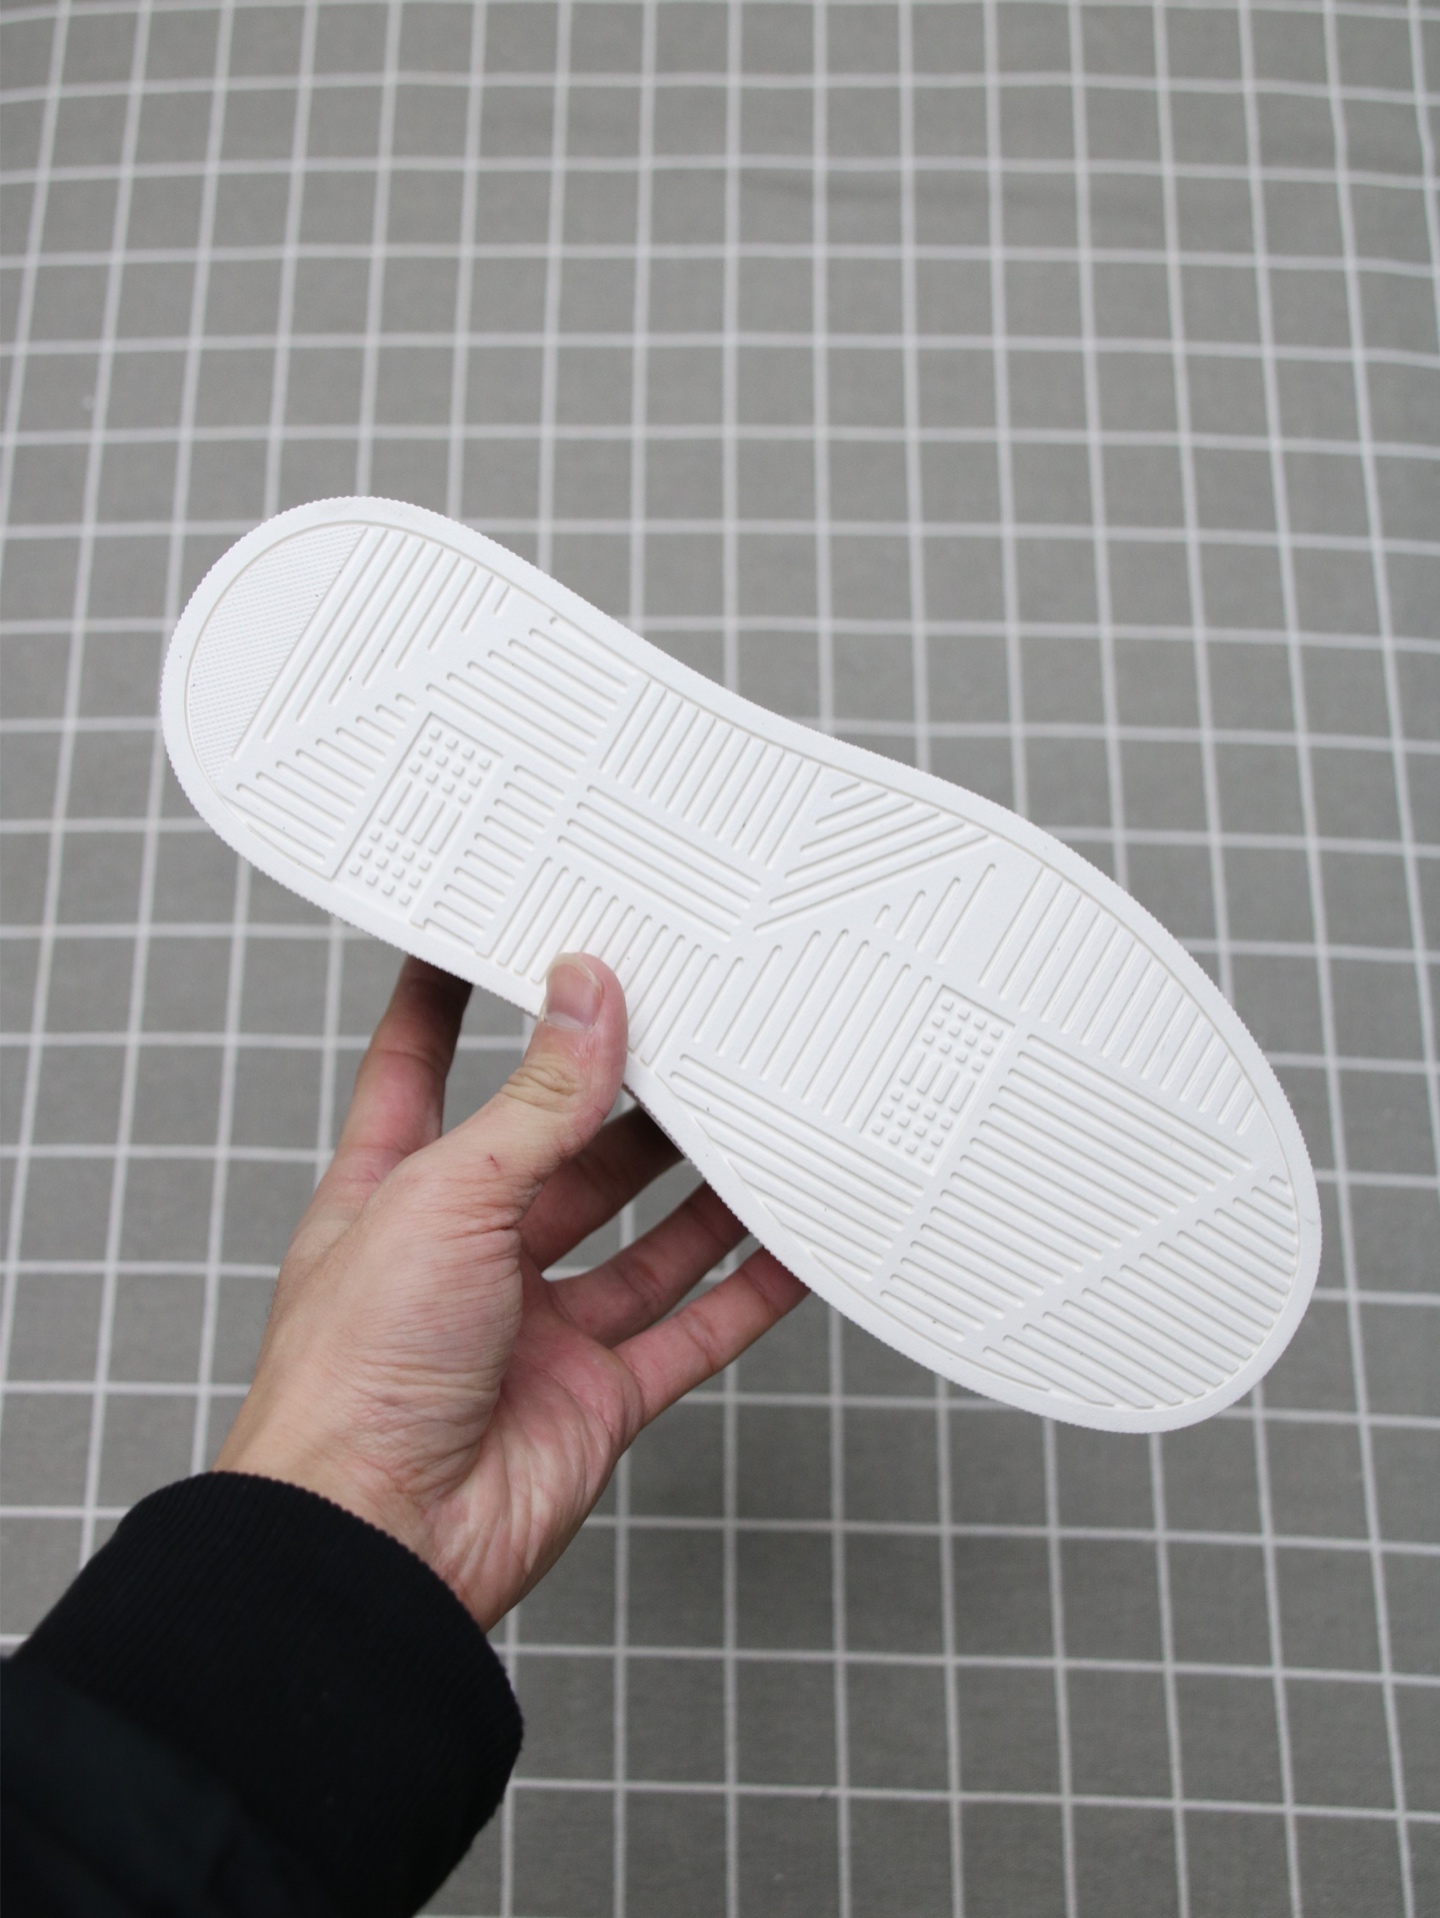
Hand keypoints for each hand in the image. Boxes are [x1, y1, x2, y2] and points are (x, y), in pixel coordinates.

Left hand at [215, 953, 806, 1628]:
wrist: (373, 1547)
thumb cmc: (350, 1380)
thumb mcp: (442, 1200)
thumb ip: (534, 1106)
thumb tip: (585, 999)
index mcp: (393, 1193)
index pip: (419, 1065)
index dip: (450, 995)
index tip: (495, 931)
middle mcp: (466, 1253)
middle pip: (558, 1149)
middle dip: (618, 1092)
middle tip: (687, 1024)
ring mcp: (534, 1327)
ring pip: (638, 1236)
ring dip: (698, 1183)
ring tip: (759, 1113)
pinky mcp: (595, 1395)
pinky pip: (690, 1327)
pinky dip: (747, 1289)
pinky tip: (792, 1245)